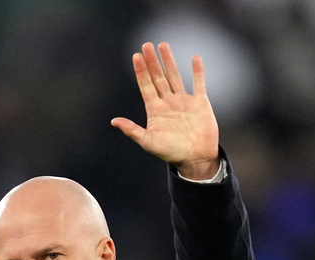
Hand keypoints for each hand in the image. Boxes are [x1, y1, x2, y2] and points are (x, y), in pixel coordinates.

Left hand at [111, 42, 219, 179]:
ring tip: (163, 45)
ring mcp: (184, 101)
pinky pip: (198, 84)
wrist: (196, 159)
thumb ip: (132, 130)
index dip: (141, 71)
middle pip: (158, 77)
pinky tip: (194, 58)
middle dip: (152, 62)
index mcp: (155, 110)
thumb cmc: (171, 153)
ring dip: (169, 61)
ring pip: (175, 76)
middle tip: (146, 45)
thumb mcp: (149, 142)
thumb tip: (113, 121)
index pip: (146, 86)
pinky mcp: (200, 103)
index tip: (136, 56)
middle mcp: (168, 102)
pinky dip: (197, 72)